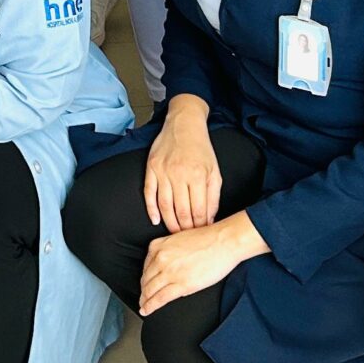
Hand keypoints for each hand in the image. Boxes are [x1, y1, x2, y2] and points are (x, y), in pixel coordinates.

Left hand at [136, 214, 252, 313]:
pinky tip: (147, 310)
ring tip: (144, 306)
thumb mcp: (179, 240)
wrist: (223, 242)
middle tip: (142, 298)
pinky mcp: (181, 284)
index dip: (144, 278)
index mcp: (159, 245)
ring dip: (145, 300)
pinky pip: (160, 298)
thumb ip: (169, 252)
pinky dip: (151, 306)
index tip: (144, 283)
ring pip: (150, 290)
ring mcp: (169, 272)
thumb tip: (167, 268)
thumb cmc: (208, 239)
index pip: (145, 266)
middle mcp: (160, 258)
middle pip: (146, 279)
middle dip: (143, 290)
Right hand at [145, 104, 221, 229]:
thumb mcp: (214, 171)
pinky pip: (149, 193)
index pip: (198, 210)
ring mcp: (163, 171)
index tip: (200, 235)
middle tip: (187, 238)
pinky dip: (151, 209)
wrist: (184, 124)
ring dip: (169, 223)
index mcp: (198, 175)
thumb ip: (213, 197)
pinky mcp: (151, 168)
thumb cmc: (201, 148)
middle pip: (181, 211)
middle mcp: (179, 174)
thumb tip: (208, 220)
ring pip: (164, 205)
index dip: (199, 227)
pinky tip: (155, 220)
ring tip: (174, 233)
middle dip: (185, 229)